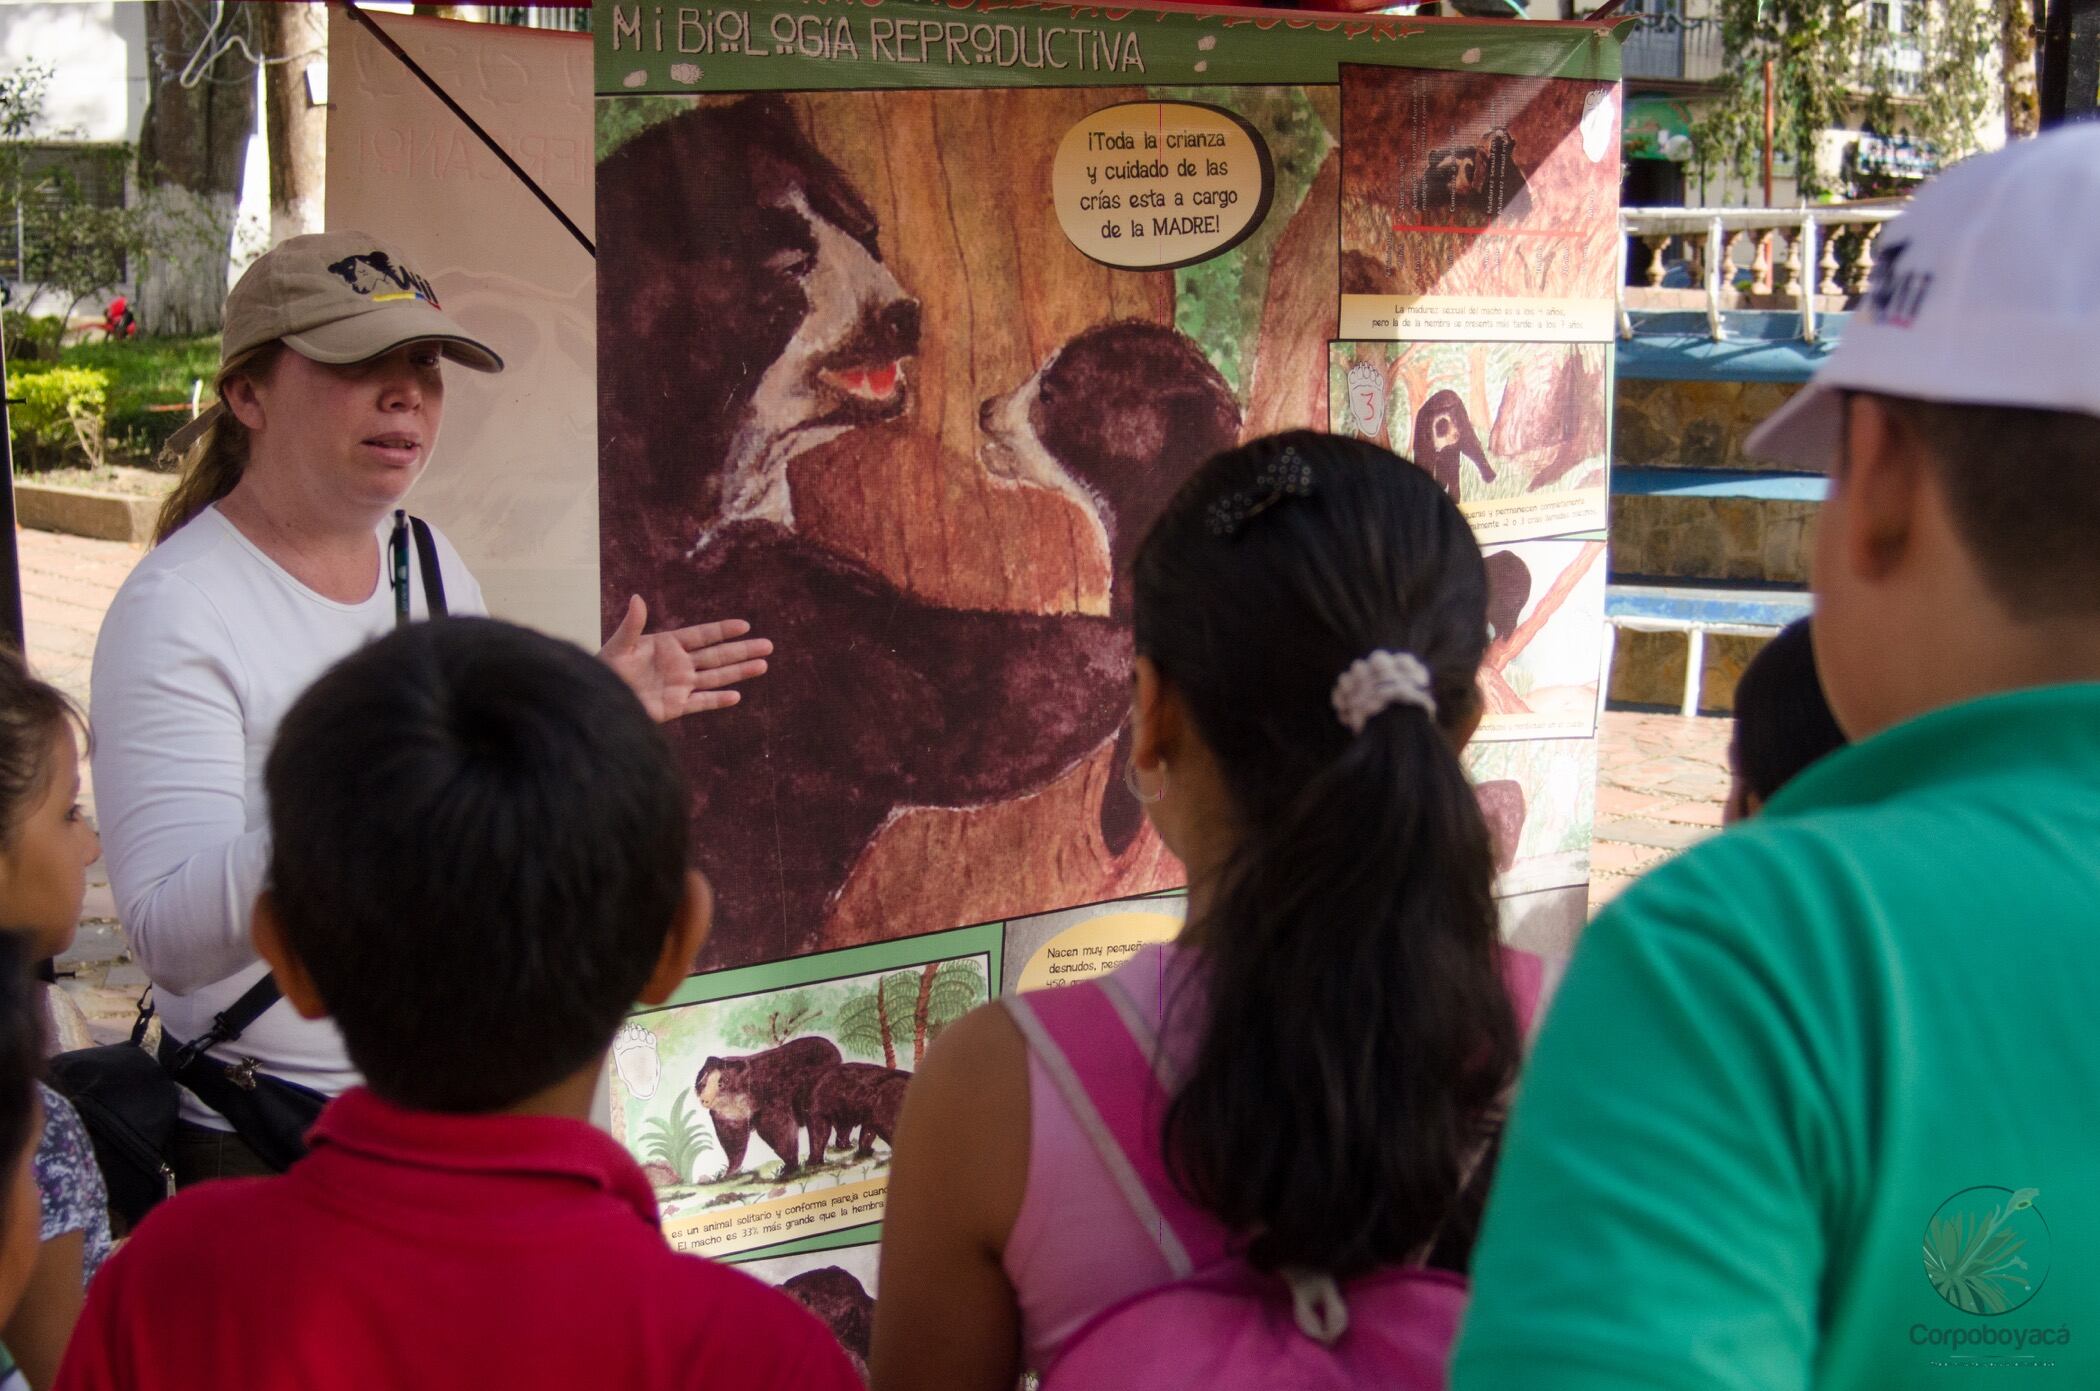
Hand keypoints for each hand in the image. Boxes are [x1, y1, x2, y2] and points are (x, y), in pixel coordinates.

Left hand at [600, 594, 771, 722]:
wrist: (602, 697)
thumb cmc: (606, 668)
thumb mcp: (619, 644)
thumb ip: (632, 624)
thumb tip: (636, 598)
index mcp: (668, 644)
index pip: (702, 636)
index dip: (722, 631)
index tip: (744, 626)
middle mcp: (679, 664)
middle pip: (717, 656)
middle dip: (742, 650)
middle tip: (768, 645)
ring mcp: (680, 685)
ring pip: (716, 677)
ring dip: (739, 672)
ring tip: (763, 665)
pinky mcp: (676, 706)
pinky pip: (701, 702)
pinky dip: (718, 700)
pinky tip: (736, 696)